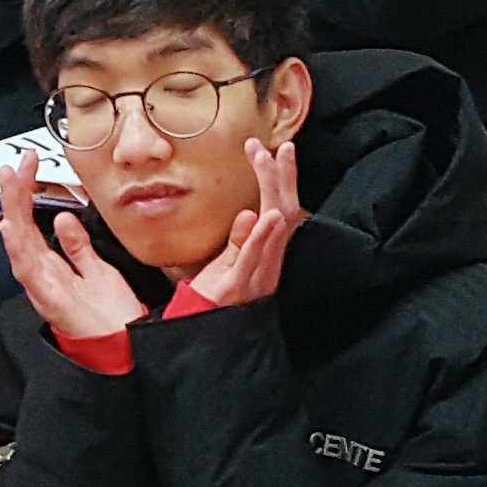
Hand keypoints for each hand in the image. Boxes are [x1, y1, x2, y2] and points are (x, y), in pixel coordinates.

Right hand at [0, 151, 144, 340]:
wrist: (124, 347)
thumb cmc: (111, 317)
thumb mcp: (96, 271)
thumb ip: (78, 245)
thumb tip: (64, 218)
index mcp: (53, 267)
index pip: (33, 223)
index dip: (27, 194)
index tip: (28, 167)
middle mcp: (44, 275)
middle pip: (22, 229)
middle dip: (15, 195)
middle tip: (13, 166)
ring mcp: (45, 287)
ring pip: (20, 245)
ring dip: (13, 214)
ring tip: (10, 186)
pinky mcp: (51, 300)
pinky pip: (30, 272)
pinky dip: (18, 249)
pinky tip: (12, 228)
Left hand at [185, 139, 303, 306]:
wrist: (200, 339)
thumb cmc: (210, 304)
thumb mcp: (225, 267)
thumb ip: (237, 242)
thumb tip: (247, 212)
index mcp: (267, 258)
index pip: (282, 212)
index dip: (284, 181)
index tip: (280, 150)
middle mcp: (269, 265)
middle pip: (285, 213)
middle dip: (282, 177)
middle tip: (277, 147)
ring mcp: (257, 276)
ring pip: (274, 227)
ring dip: (271, 190)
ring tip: (268, 160)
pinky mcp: (239, 286)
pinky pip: (254, 256)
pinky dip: (263, 234)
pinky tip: (269, 214)